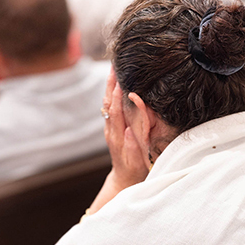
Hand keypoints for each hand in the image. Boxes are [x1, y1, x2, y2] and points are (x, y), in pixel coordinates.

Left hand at [102, 68, 147, 190]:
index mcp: (117, 138)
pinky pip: (111, 107)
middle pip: (109, 104)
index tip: (120, 81)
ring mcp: (111, 129)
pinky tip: (116, 83)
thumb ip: (132, 149)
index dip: (117, 97)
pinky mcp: (112, 128)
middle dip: (111, 84)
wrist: (124, 179)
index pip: (115, 113)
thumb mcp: (135, 164)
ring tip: (114, 67)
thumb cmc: (134, 172)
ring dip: (110, 85)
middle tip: (114, 65)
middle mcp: (112, 131)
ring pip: (108, 103)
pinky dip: (112, 93)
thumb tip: (128, 132)